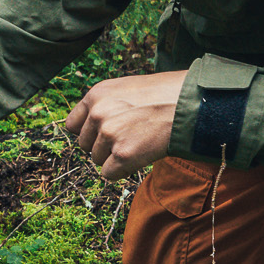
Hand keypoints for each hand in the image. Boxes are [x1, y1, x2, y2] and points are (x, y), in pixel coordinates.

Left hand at [64, 70, 188, 179]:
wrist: (191, 106)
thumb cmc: (166, 96)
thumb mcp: (128, 89)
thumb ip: (106, 104)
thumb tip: (94, 125)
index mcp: (96, 94)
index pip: (72, 125)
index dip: (89, 133)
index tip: (104, 134)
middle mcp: (98, 113)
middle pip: (84, 145)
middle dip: (102, 146)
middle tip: (129, 138)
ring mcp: (108, 134)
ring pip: (97, 160)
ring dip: (114, 158)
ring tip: (139, 143)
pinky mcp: (122, 155)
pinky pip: (108, 175)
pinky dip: (123, 171)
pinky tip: (140, 157)